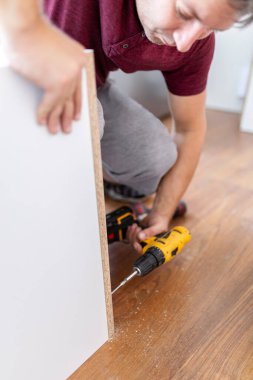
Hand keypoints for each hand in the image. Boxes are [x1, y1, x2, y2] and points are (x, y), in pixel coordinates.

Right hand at [3, 17, 85, 133]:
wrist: (24, 25)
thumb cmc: (34, 35)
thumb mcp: (55, 50)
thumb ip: (60, 66)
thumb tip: (53, 83)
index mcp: (80, 60)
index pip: (79, 89)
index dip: (76, 105)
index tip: (76, 116)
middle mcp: (77, 69)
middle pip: (72, 99)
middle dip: (68, 116)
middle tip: (67, 128)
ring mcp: (68, 77)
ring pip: (62, 104)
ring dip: (57, 119)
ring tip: (55, 130)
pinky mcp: (56, 84)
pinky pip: (50, 104)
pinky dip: (45, 114)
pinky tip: (42, 121)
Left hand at [126, 211, 169, 252]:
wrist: (157, 216)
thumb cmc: (160, 222)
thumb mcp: (157, 227)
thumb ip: (150, 232)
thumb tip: (140, 237)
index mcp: (153, 245)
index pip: (142, 251)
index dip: (137, 248)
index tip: (136, 241)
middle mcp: (146, 244)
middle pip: (135, 246)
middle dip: (134, 236)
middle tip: (139, 228)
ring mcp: (140, 240)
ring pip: (130, 241)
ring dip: (131, 233)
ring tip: (136, 226)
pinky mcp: (136, 236)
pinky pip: (129, 237)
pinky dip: (129, 231)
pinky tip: (132, 226)